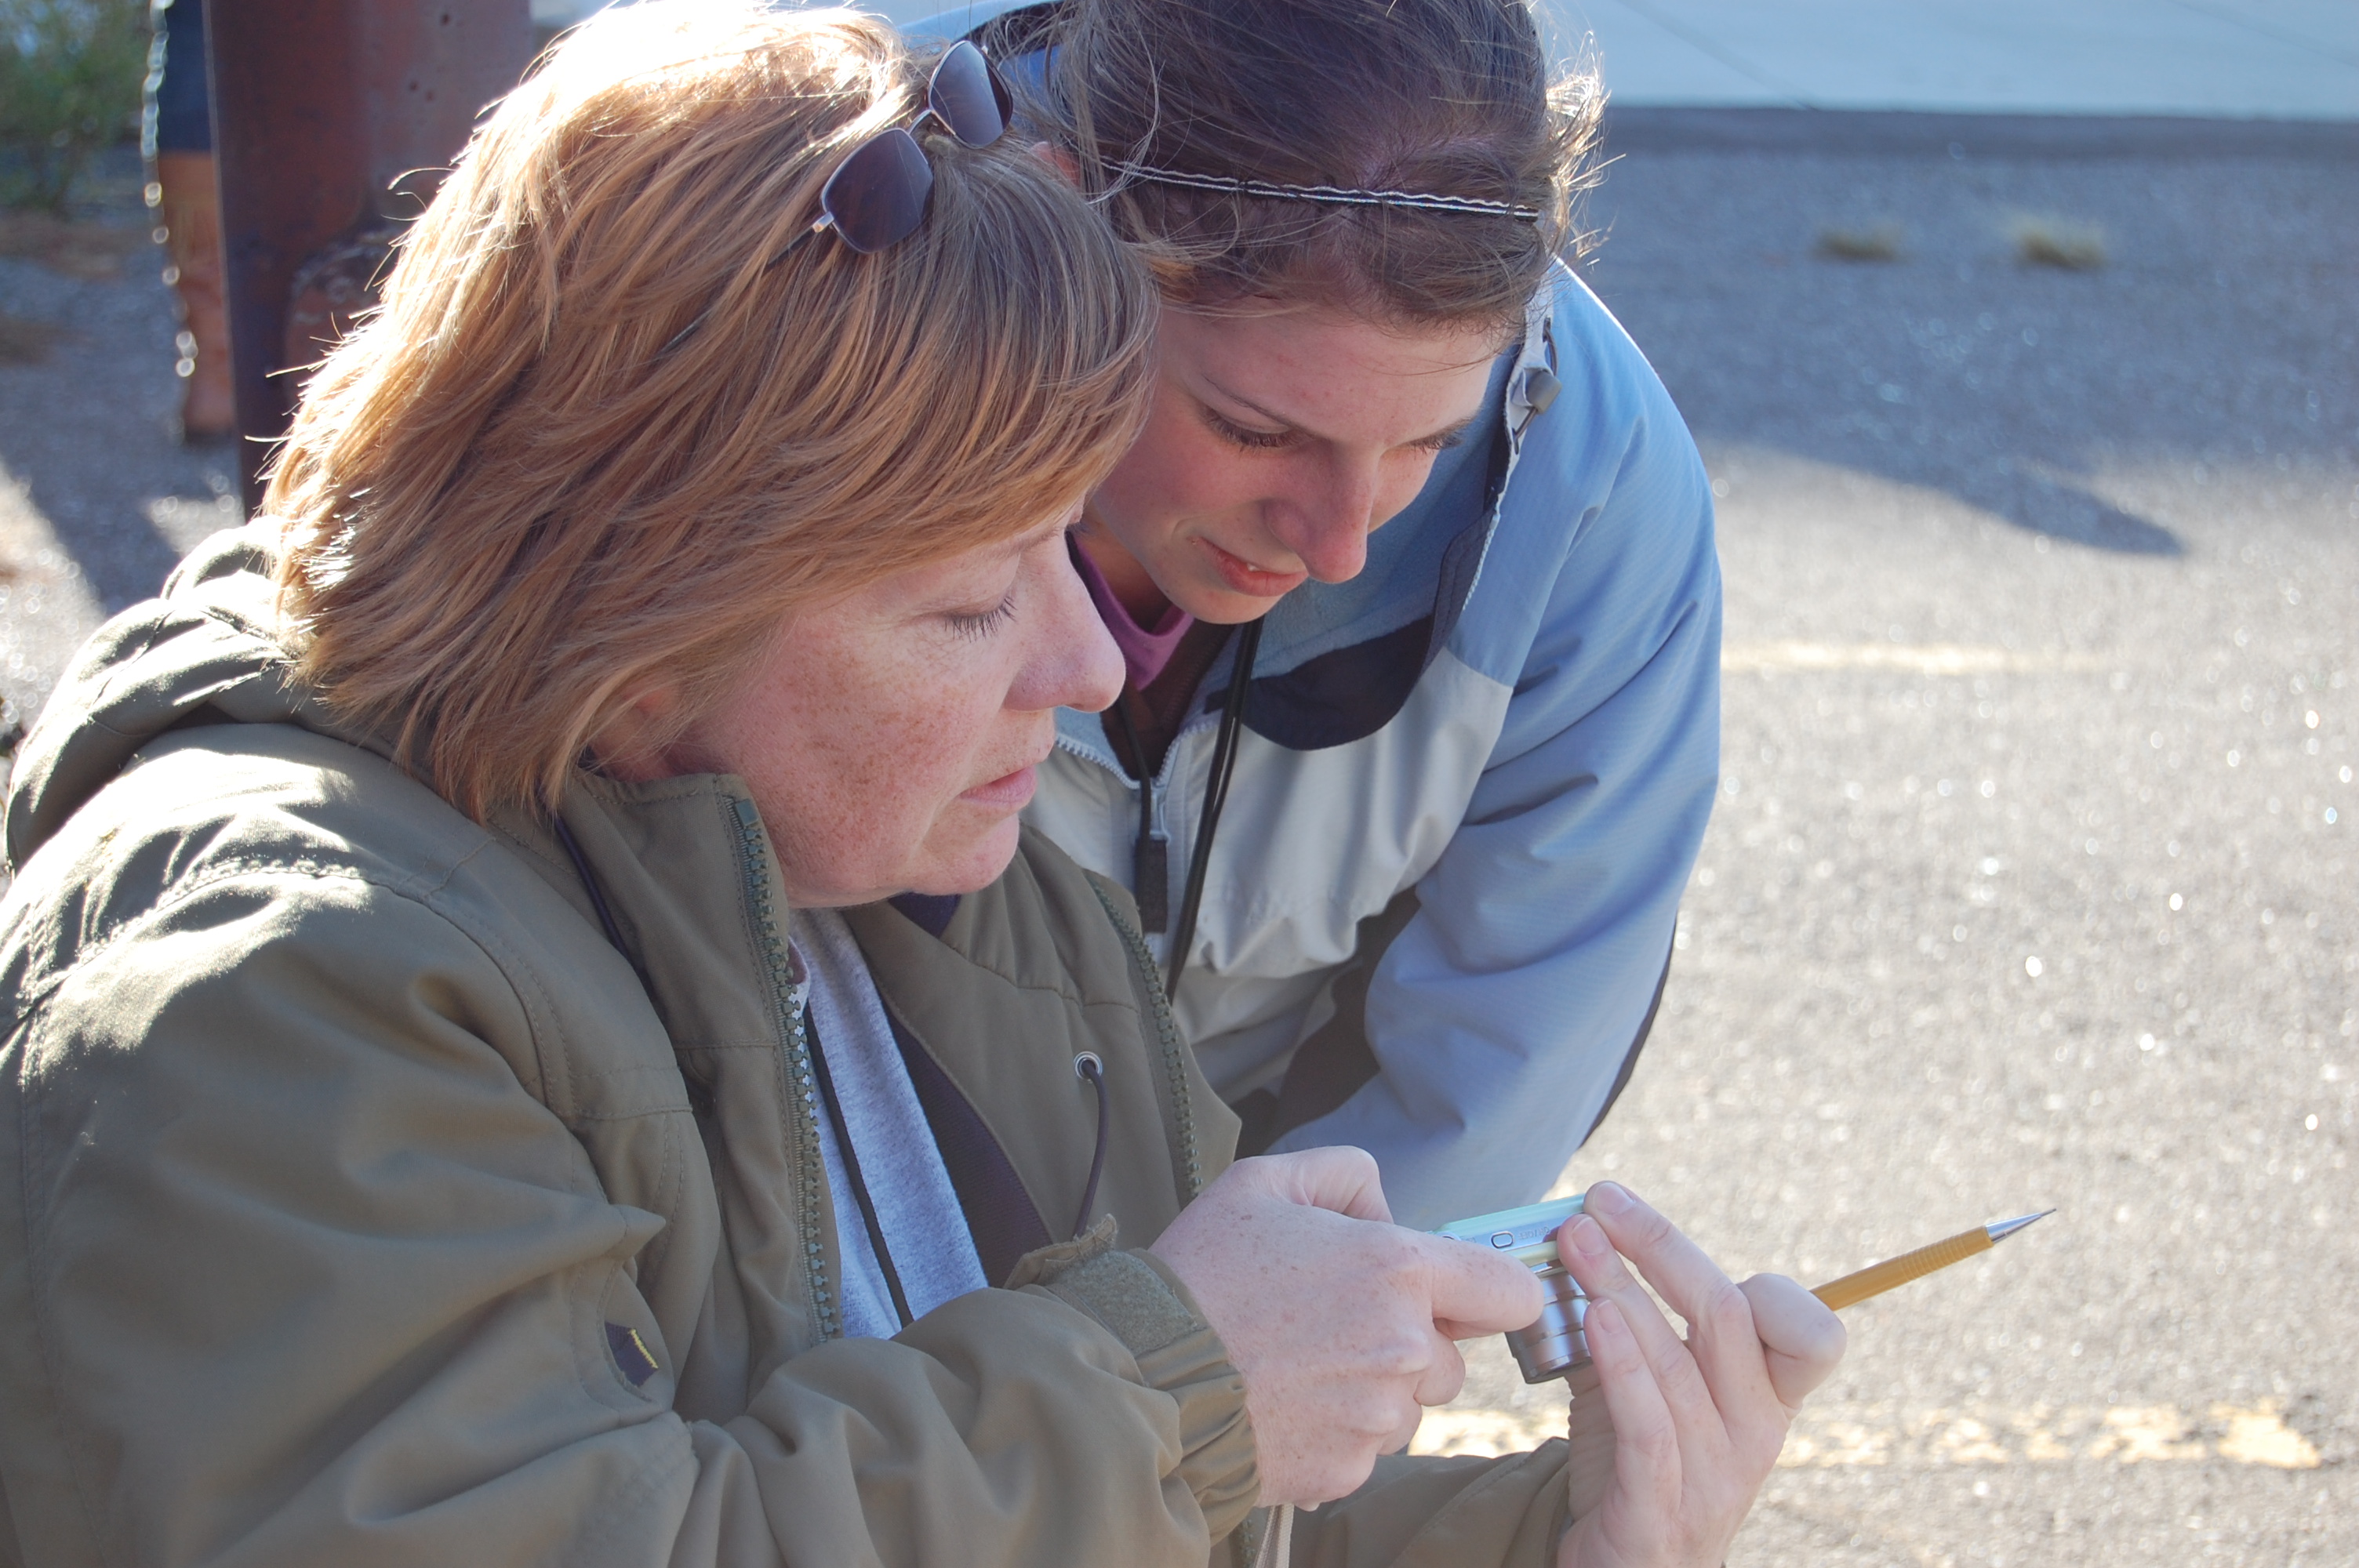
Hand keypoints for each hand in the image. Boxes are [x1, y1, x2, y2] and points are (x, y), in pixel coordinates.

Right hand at [1150, 1147, 1543, 1506]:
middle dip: (1409, 1344)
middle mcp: (1403, 1347)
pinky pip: (1366, 1451)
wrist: (1144, 1375)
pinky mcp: (1347, 1471)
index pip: (1512, 1291)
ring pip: (1408, 1407)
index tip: (1458, 1296)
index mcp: (1396, 1269)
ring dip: (1374, 1391)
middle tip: (1333, 1327)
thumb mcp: (1263, 1183)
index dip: (1490, 1292)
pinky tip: (1283, 1404)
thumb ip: (1344, 1175)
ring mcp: (1377, 1417)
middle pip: (1451, 1359)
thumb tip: (1384, 1209)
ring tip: (1300, 1368)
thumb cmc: (1202, 1272)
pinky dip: (1335, 1433)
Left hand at [1552, 1183, 1845, 1567]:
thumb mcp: (1655, 1388)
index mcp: (1768, 1400)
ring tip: (1577, 1241)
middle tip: (1600, 1203)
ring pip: (1677, 1365)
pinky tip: (1591, 1318)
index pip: (1809, 1334)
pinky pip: (1649, 1428)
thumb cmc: (1639, 1469)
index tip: (1694, 1240)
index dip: (1769, 1284)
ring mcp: (1713, 1478)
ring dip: (1621, 1290)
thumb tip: (1583, 1235)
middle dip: (1660, 1248)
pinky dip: (1622, 1366)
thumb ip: (1637, 1324)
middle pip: (1727, 1319)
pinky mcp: (1660, 1512)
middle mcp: (1755, 1435)